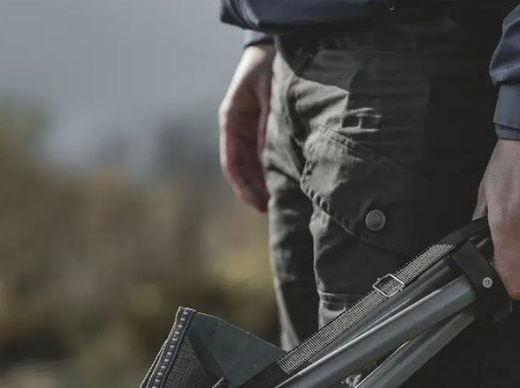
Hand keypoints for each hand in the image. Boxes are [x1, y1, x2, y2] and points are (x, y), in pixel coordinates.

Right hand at [219, 44, 274, 211]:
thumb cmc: (270, 65)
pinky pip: (268, 156)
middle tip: (273, 210)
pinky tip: (287, 182)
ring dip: (265, 184)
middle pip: (244, 169)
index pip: (232, 162)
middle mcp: (239, 128)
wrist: (276, 45)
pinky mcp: (268, 129)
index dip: (244, 185)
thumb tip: (270, 156)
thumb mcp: (269, 93)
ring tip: (281, 203)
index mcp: (232, 119)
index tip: (258, 203)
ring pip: (256, 165)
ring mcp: (253, 130)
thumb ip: (269, 123)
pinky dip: (274, 170)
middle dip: (256, 191)